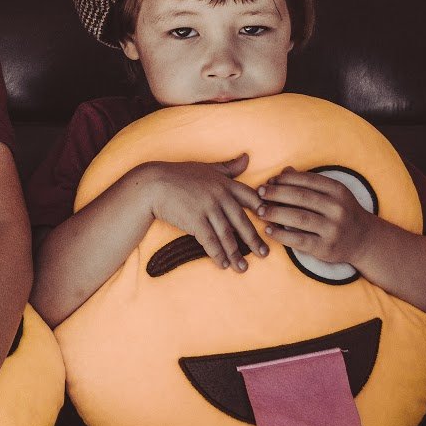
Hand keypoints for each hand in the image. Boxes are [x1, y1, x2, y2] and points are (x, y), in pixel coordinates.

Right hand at [140, 155, 266, 271]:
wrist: (153, 184)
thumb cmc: (179, 175)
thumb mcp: (207, 167)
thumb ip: (229, 167)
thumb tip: (247, 158)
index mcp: (224, 183)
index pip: (251, 197)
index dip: (263, 211)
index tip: (273, 223)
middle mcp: (219, 195)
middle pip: (242, 221)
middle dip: (254, 239)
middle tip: (264, 254)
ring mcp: (207, 208)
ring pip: (227, 235)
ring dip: (236, 253)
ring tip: (243, 267)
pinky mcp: (195, 220)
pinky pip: (210, 241)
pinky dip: (218, 254)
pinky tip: (223, 265)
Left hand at [256, 169, 378, 264]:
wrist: (364, 240)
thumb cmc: (342, 212)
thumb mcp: (332, 194)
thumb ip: (309, 182)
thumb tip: (284, 171)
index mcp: (338, 191)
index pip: (307, 180)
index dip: (285, 179)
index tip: (269, 181)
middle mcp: (338, 209)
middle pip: (300, 197)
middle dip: (276, 193)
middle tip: (259, 193)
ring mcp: (333, 229)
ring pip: (298, 218)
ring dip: (275, 213)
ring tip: (260, 211)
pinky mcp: (326, 248)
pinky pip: (299, 240)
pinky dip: (281, 235)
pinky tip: (269, 230)